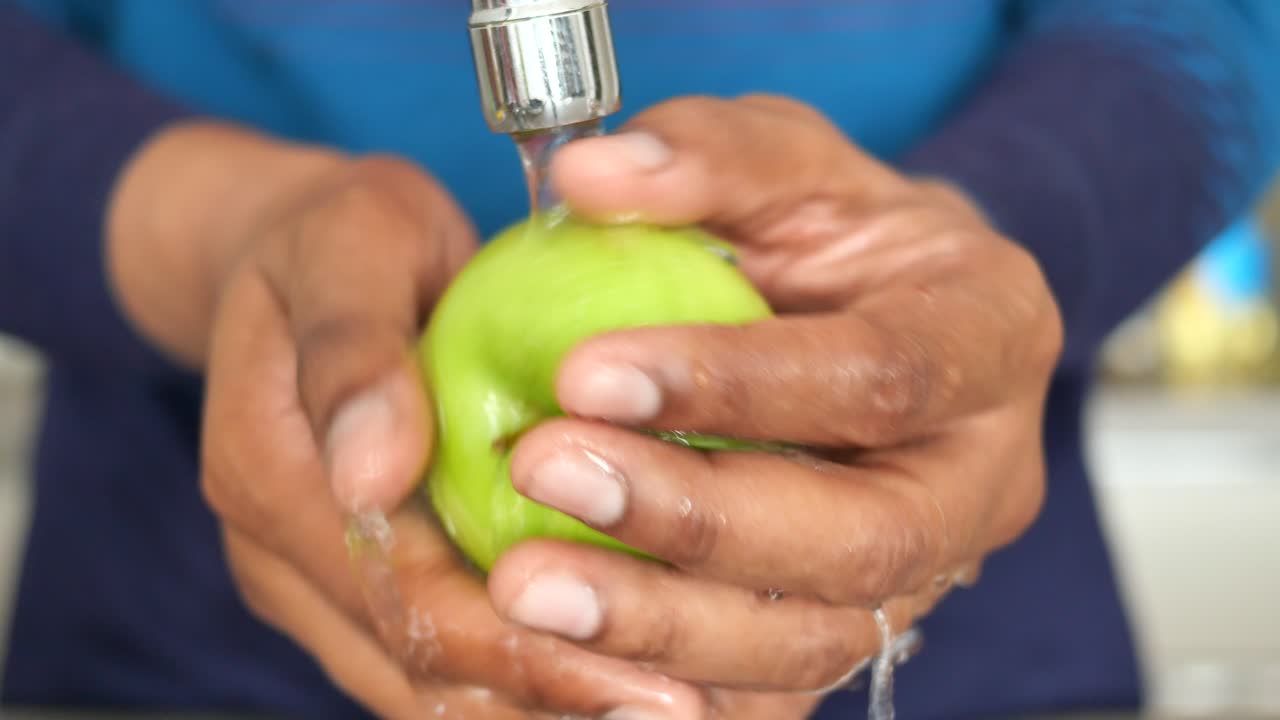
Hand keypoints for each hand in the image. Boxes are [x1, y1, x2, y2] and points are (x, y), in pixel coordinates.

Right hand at [109, 125, 706, 717]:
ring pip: (427, 682)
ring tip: (662, 707)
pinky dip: (525, 676)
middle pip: (418, 663)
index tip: (632, 667)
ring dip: (540, 704)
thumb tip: (373, 470)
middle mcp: (284, 555)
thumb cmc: (341, 236)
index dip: (515, 643)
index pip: (398, 596)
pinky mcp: (359, 581)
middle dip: (547, 693)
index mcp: (271, 477)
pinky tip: (614, 674)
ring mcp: (318, 578)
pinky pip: (439, 655)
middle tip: (675, 708)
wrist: (296, 259)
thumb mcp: (348, 245)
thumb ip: (353, 351)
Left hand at [483, 96, 1062, 711]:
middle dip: (693, 523)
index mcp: (990, 338)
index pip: (879, 375)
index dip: (737, 384)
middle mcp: (981, 477)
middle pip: (861, 538)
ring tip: (528, 586)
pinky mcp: (862, 625)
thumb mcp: (792, 160)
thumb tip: (590, 178)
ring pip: (818, 640)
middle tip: (545, 474)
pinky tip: (574, 662)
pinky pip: (777, 689)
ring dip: (662, 626)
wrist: (889, 316)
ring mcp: (929, 571)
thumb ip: (709, 156)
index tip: (587, 372)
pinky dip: (673, 687)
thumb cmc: (841, 237)